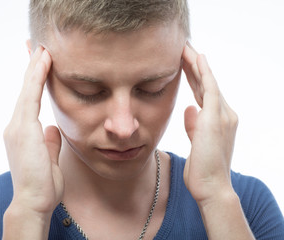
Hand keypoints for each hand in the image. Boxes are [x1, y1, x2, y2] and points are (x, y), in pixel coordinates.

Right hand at [3, 47, 63, 213]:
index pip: (30, 100)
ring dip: (35, 67)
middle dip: (33, 68)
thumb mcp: (49, 158)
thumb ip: (49, 142)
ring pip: (27, 89)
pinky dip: (36, 77)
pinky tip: (43, 61)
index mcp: (24, 132)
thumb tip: (52, 129)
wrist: (33, 202)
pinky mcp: (22, 128)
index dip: (35, 80)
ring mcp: (17, 126)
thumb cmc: (42, 184)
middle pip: (26, 90)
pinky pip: (31, 96)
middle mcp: (17, 126)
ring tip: (43, 47)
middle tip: (38, 46)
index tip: (42, 63)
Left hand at [182, 43, 238, 205]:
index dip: (194, 76)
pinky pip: (210, 88)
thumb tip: (190, 108)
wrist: (210, 186)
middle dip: (194, 65)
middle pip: (206, 83)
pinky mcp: (215, 117)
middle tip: (183, 47)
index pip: (204, 91)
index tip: (183, 62)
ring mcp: (222, 115)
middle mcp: (223, 114)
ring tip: (185, 47)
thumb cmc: (202, 168)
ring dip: (196, 63)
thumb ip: (193, 124)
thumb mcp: (195, 141)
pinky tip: (198, 58)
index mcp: (217, 120)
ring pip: (208, 81)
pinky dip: (204, 72)